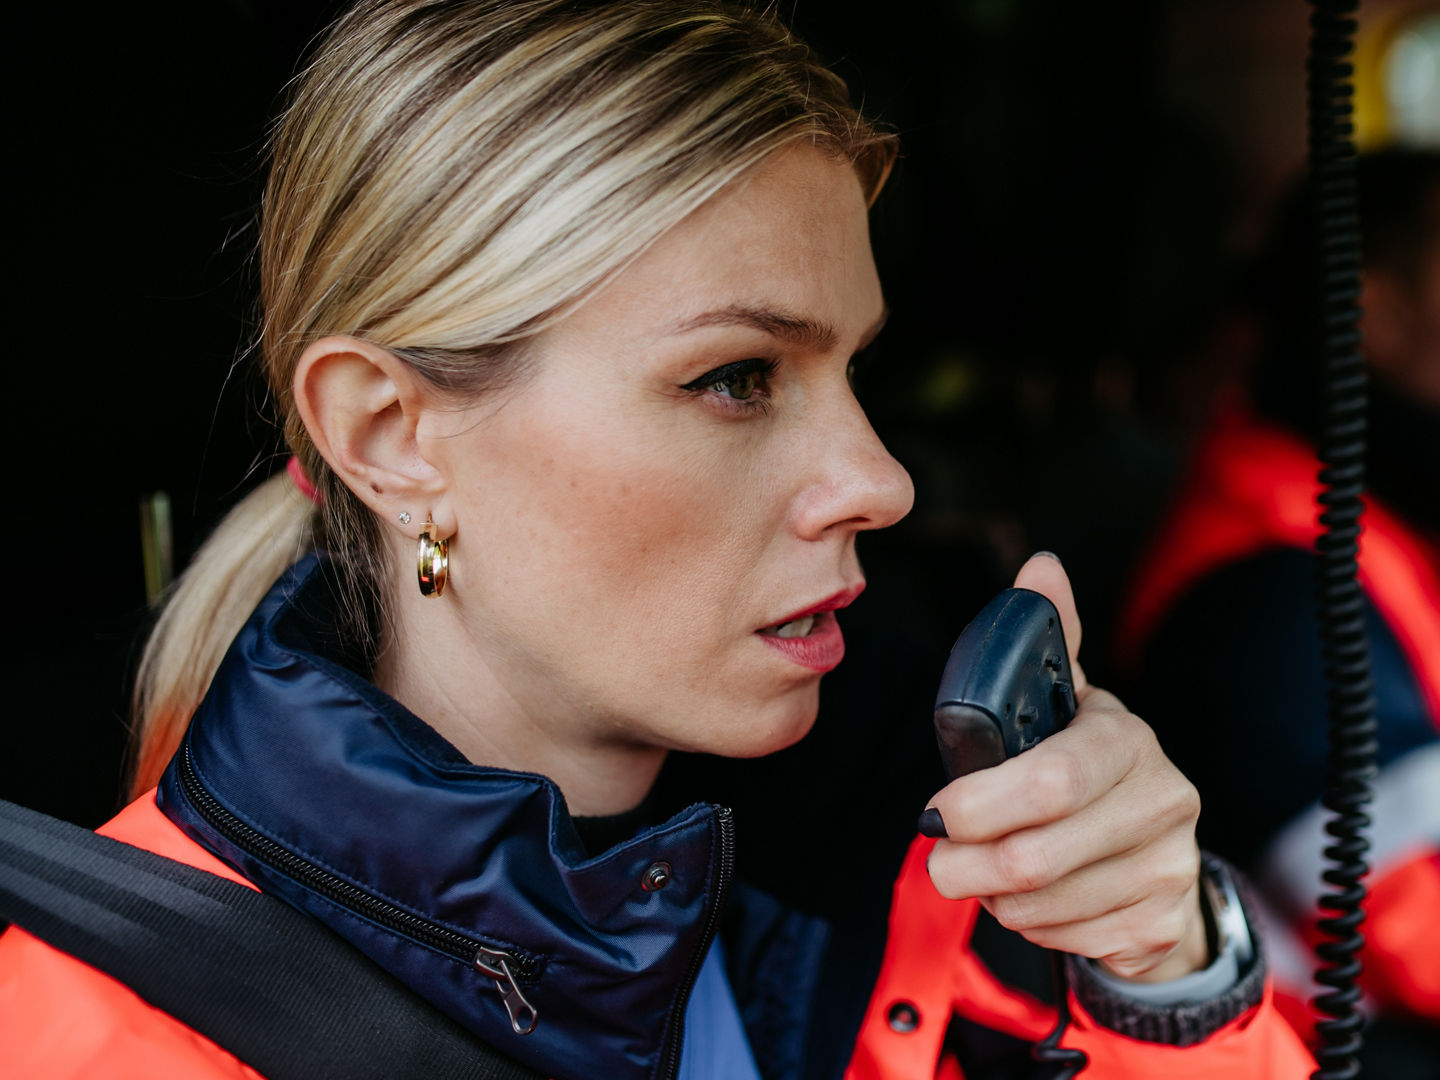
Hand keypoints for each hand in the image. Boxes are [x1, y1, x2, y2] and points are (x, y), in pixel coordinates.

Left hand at [923, 553, 1208, 981]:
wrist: (1159, 865)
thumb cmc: (1088, 777)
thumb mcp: (1066, 707)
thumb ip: (1046, 641)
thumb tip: (1041, 567)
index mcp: (1125, 738)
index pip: (1051, 778)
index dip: (980, 803)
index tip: (938, 812)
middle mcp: (1162, 799)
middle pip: (1035, 854)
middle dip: (967, 863)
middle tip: (942, 860)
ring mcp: (1167, 866)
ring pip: (1039, 903)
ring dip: (994, 895)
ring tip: (993, 872)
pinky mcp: (1158, 927)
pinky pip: (1063, 938)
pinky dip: (1031, 926)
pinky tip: (1039, 900)